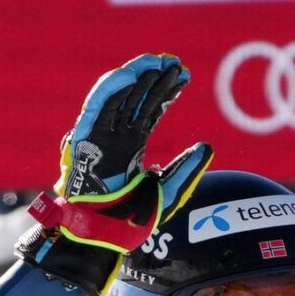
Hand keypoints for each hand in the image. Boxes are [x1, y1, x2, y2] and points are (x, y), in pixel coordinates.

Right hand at [16, 53, 212, 295]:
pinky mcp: (86, 136)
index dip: (167, 93)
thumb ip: (188, 170)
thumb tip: (208, 146)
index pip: (150, 111)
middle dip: (157, 80)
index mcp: (130, 148)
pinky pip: (100, 104)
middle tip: (177, 64)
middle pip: (138, 99)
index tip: (184, 76)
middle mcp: (115, 137)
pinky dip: (116, 85)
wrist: (106, 234)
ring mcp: (100, 135)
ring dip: (140, 76)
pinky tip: (136, 72)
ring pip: (121, 96)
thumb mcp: (169, 192)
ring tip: (162, 61)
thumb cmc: (131, 219)